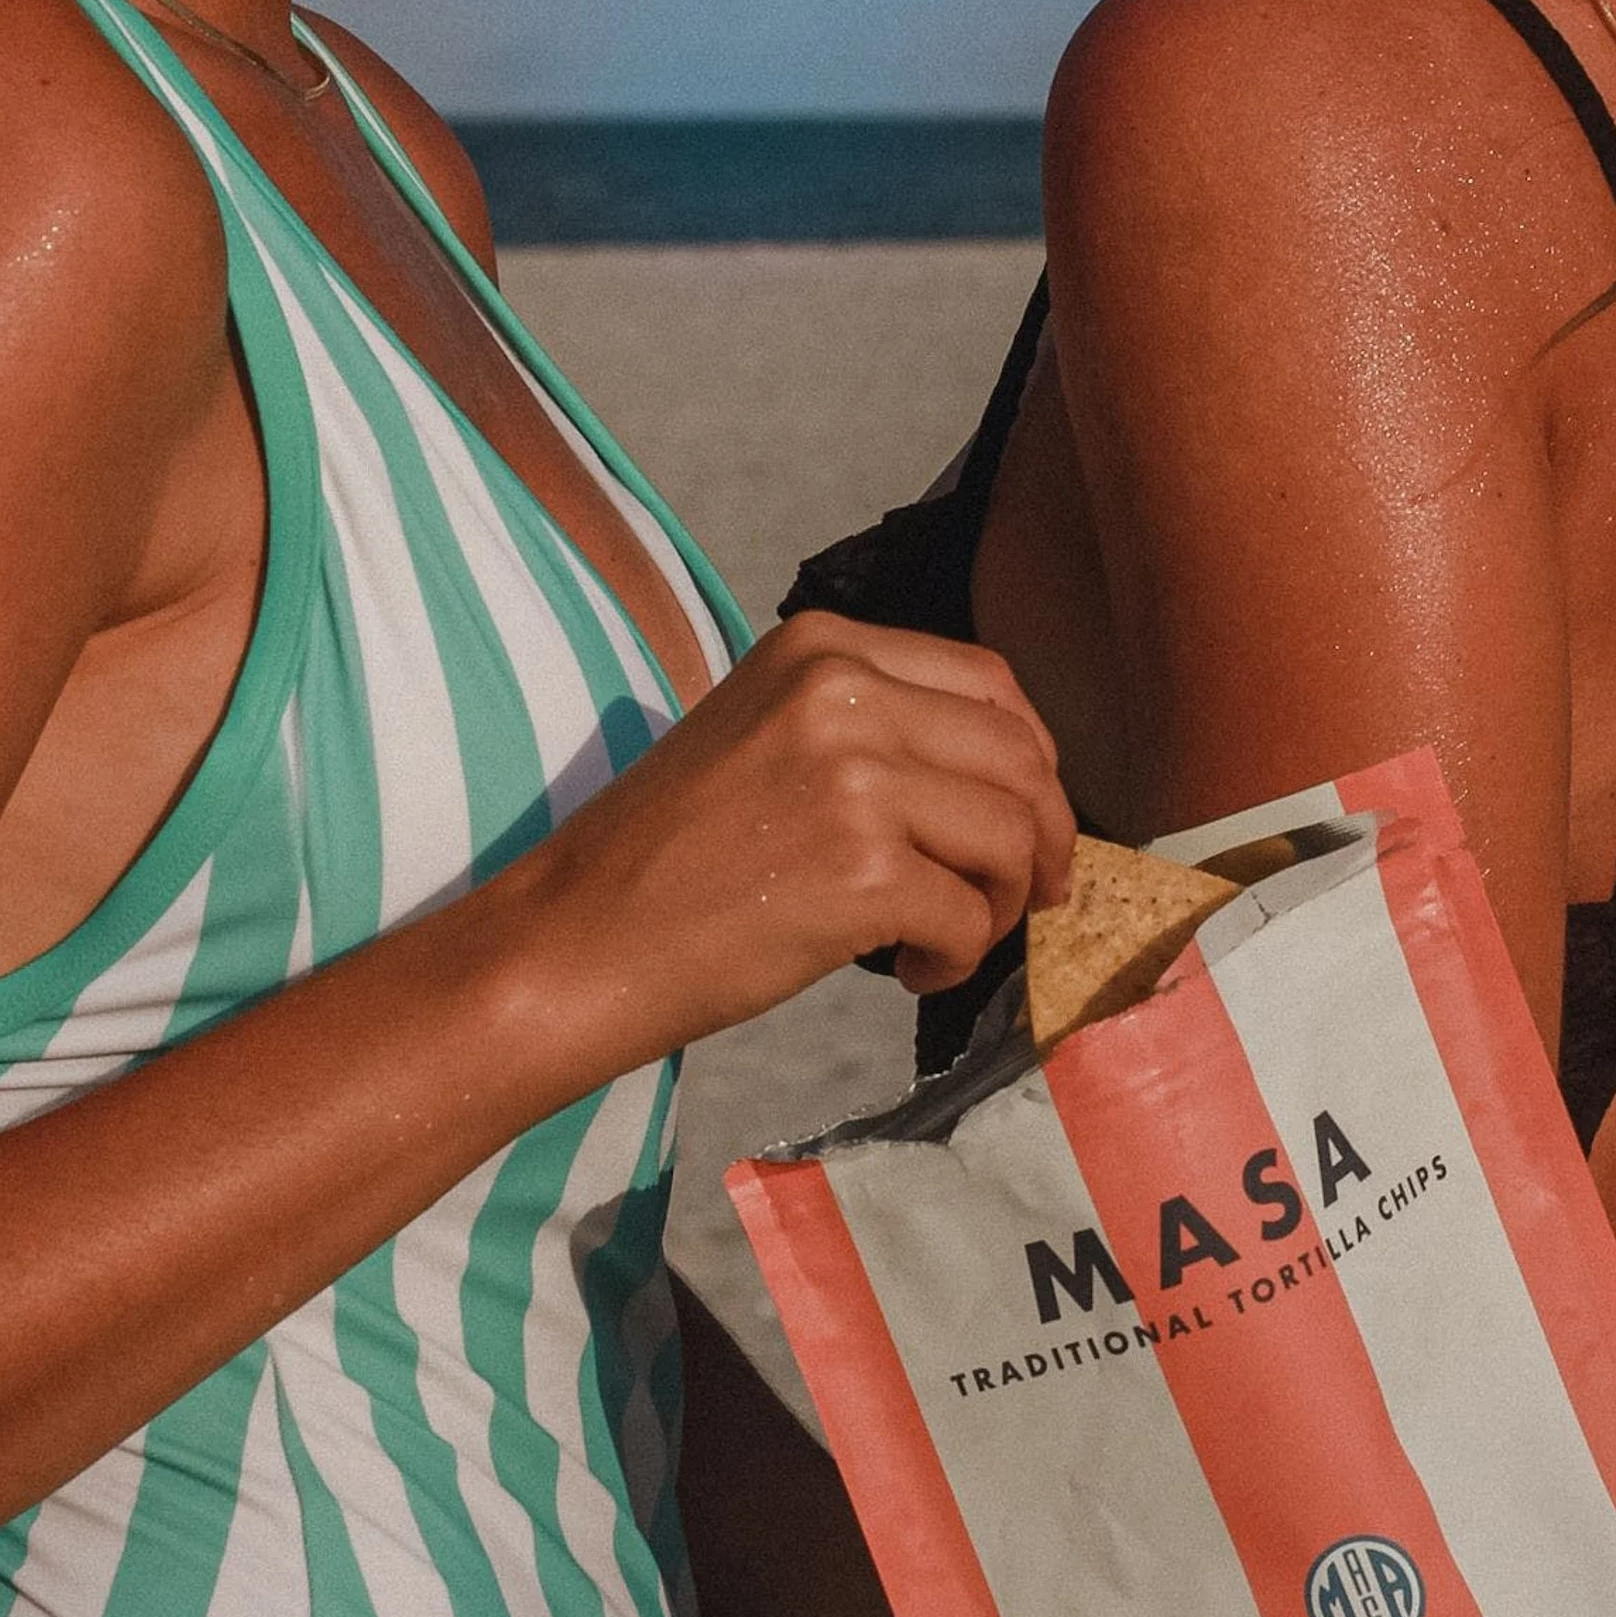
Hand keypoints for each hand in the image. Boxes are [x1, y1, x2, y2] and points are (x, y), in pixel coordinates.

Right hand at [510, 611, 1074, 1059]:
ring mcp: (853, 776)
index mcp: (821, 645)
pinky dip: (958, 957)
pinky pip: (969, 915)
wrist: (571, 942)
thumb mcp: (765, 735)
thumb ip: (873, 726)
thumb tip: (1003, 777)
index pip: (991, 683)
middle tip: (1025, 898)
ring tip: (946, 938)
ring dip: (1001, 903)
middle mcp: (842, 690)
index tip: (1030, 821)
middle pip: (1020, 757)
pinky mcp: (859, 869)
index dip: (1033, 761)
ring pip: (1013, 836)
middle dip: (1044, 837)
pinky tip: (910, 971)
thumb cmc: (665, 859)